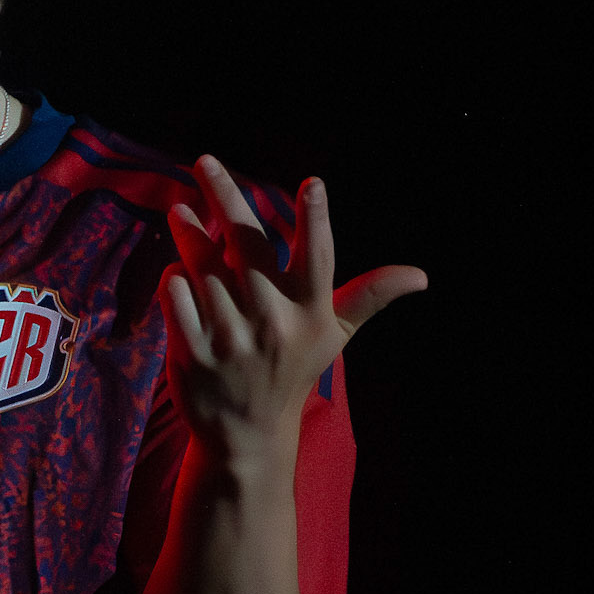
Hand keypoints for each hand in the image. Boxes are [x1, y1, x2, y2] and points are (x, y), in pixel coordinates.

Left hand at [159, 155, 426, 465]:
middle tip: (205, 161)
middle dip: (224, 195)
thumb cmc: (293, 371)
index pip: (318, 259)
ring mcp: (229, 336)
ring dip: (188, 232)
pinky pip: (174, 292)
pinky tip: (179, 277)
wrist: (247, 432)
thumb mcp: (333, 336)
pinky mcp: (192, 351)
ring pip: (201, 263)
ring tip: (181, 211)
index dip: (317, 221)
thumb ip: (367, 297)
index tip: (314, 184)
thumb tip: (421, 275)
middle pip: (245, 243)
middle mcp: (271, 321)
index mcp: (309, 312)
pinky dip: (173, 279)